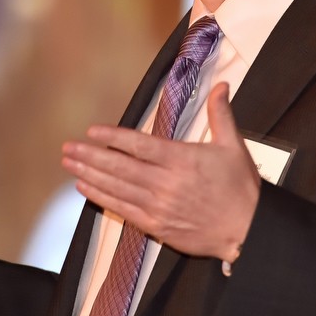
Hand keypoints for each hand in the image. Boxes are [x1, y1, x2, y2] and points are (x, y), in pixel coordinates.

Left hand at [61, 82, 260, 260]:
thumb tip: (221, 84)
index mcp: (182, 160)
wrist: (248, 230)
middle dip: (90, 155)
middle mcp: (166, 183)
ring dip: (90, 174)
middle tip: (67, 147)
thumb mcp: (233, 146)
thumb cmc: (241, 187)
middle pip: (120, 167)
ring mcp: (159, 206)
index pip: (139, 145)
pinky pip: (123, 210)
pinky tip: (85, 188)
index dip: (113, 137)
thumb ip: (221, 114)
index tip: (92, 130)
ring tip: (69, 163)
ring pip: (117, 188)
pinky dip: (102, 198)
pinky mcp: (157, 226)